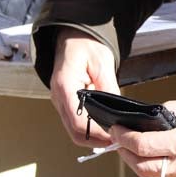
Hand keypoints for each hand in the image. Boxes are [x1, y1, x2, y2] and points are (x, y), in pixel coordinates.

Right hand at [49, 29, 118, 146]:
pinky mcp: (65, 103)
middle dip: (96, 140)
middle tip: (117, 139)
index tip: (114, 135)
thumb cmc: (86, 44)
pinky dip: (89, 129)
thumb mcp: (103, 63)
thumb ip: (109, 88)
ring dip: (93, 136)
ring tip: (114, 134)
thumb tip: (117, 112)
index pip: (77, 121)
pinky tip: (105, 126)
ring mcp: (59, 101)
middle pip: (74, 132)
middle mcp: (58, 97)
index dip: (97, 132)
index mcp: (65, 85)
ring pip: (74, 131)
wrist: (73, 37)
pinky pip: (75, 123)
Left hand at [113, 97, 175, 176]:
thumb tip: (159, 114)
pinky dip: (162, 168)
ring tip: (138, 148)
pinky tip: (163, 156)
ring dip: (142, 163)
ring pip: (156, 176)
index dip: (124, 138)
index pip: (142, 146)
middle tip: (120, 141)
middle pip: (141, 169)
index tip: (116, 129)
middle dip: (125, 155)